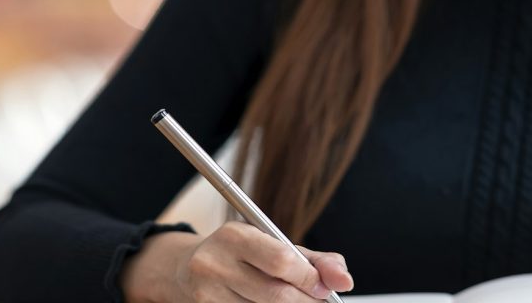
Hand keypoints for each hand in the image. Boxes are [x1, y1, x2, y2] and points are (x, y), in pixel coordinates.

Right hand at [122, 221, 353, 301]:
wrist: (187, 270)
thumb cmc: (240, 256)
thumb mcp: (273, 246)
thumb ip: (314, 260)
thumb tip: (344, 281)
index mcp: (234, 236)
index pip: (282, 261)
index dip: (309, 279)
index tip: (322, 288)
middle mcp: (214, 264)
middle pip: (276, 295)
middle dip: (305, 301)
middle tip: (316, 301)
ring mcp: (206, 294)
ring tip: (291, 300)